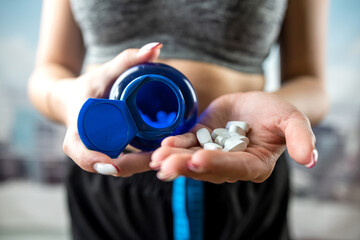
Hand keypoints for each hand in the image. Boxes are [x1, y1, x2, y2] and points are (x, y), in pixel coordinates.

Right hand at [62, 43, 161, 175]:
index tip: (114, 165)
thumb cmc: (88, 86)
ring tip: (166, 156)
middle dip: (133, 165)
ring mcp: (97, 155)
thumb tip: (156, 47)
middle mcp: (85, 148)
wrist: (73, 99)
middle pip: (108, 165)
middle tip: (160, 157)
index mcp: (77, 131)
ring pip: (119, 167)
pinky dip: (141, 162)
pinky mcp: (108, 155)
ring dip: (141, 166)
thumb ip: (128, 59)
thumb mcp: (105, 72)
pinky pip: (124, 163)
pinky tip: (163, 156)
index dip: (94, 161)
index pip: (80, 152)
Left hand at [151, 91, 317, 182]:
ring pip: (192, 159)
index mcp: (255, 164)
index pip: (235, 167)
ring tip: (157, 158)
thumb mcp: (293, 120)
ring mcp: (213, 153)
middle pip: (207, 168)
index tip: (198, 159)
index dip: (217, 164)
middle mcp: (231, 165)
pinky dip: (174, 145)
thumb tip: (309, 159)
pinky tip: (161, 146)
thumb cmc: (278, 113)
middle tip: (166, 164)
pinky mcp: (200, 140)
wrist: (258, 105)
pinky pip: (186, 145)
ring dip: (174, 159)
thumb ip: (301, 137)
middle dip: (186, 166)